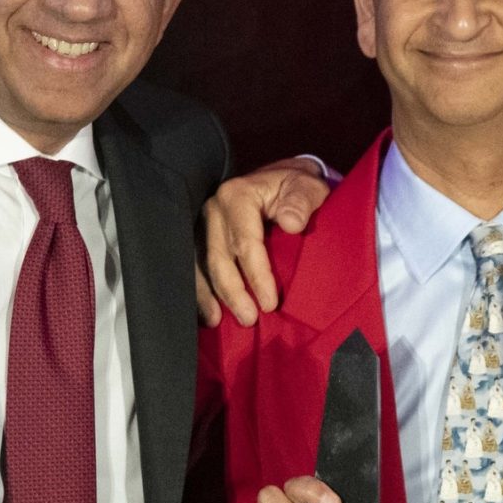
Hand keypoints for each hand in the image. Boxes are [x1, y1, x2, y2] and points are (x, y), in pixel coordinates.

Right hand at [198, 157, 332, 326]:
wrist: (279, 180)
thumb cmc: (295, 187)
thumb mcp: (307, 186)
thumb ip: (302, 201)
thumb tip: (292, 223)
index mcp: (237, 195)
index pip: (245, 241)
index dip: (257, 275)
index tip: (270, 303)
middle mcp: (213, 209)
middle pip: (218, 257)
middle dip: (232, 292)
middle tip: (249, 319)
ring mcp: (203, 224)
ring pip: (200, 265)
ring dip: (208, 296)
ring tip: (217, 321)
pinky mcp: (200, 236)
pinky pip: (195, 266)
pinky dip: (200, 291)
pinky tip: (206, 313)